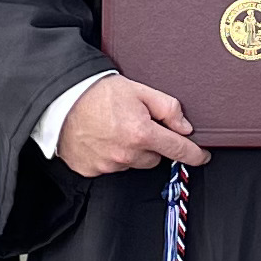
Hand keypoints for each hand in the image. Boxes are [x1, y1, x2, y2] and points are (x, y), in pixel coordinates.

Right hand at [59, 74, 207, 177]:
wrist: (59, 100)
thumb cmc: (96, 92)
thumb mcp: (138, 90)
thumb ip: (167, 108)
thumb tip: (184, 127)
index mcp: (142, 134)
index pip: (178, 150)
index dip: (194, 154)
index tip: (202, 156)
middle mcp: (126, 154)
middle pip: (154, 158)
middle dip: (152, 144)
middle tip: (136, 125)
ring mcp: (108, 165)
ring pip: (132, 163)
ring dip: (130, 151)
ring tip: (114, 129)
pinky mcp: (91, 170)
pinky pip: (110, 167)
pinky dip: (109, 156)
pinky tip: (101, 138)